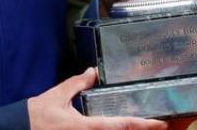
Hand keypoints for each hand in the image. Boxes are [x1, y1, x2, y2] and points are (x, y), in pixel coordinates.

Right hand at [28, 67, 168, 128]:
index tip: (160, 123)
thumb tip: (92, 72)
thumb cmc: (36, 116)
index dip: (143, 124)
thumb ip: (77, 83)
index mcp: (86, 127)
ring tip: (143, 125)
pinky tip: (119, 126)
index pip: (121, 125)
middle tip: (160, 124)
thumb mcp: (58, 95)